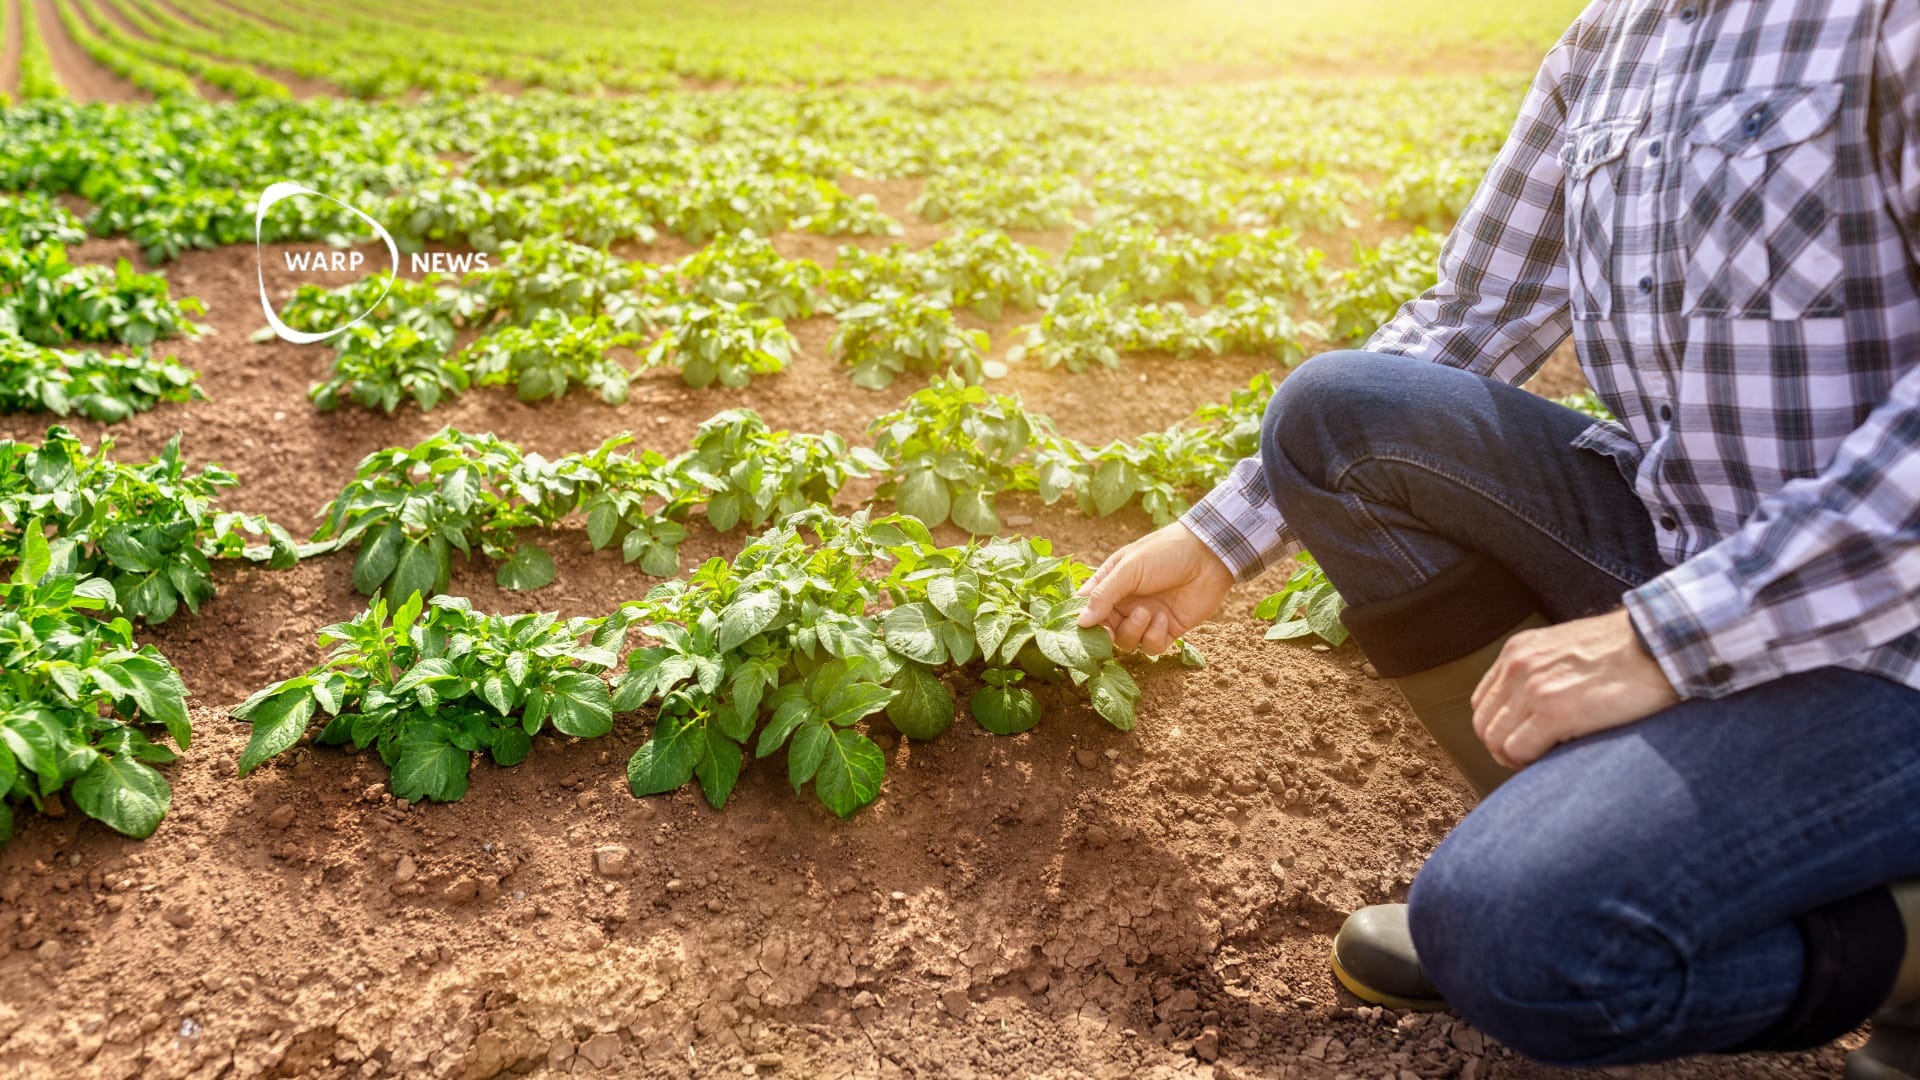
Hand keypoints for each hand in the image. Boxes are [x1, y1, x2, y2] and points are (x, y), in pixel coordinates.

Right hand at [1076, 523, 1234, 653]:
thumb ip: (1104, 594)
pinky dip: (1154, 636)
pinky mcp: (1167, 630)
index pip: (1087, 608)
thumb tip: (1080, 622)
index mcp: (1111, 584)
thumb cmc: (1164, 552)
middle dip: (1108, 633)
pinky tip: (1164, 618)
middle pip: (1105, 632)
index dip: (1082, 621)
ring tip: (1147, 612)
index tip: (1083, 628)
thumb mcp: (1129, 568)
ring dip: (1134, 631)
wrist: (1208, 555)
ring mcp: (1147, 618)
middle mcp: (1126, 604)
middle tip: (1113, 627)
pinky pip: (1151, 646)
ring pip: (1127, 642)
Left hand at [1471, 608, 1679, 768]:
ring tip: (1544, 760)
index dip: (1499, 727)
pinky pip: (1518, 750)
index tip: (1522, 738)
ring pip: (1495, 741)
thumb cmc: (1628, 651)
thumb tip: (1532, 710)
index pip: (1483, 701)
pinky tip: (1554, 758)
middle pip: (1483, 724)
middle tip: (1532, 757)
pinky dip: (1530, 762)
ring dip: (1516, 757)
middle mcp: (1517, 667)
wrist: (1661, 645)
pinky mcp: (1554, 712)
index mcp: (1518, 650)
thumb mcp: (1568, 648)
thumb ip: (1543, 671)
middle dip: (1503, 747)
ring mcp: (1533, 689)